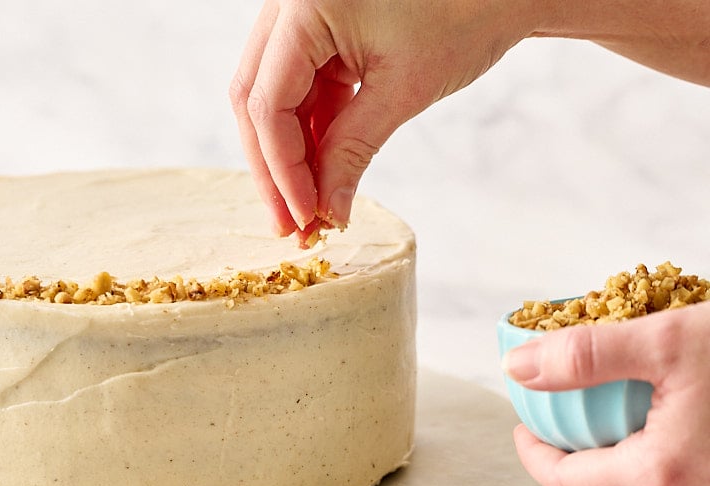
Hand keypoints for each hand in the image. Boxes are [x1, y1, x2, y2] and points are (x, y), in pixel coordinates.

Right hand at [230, 0, 534, 240]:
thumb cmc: (467, 13)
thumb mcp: (403, 89)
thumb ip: (352, 150)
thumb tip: (325, 211)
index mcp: (304, 6)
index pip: (268, 101)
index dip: (282, 167)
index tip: (303, 214)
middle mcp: (289, 6)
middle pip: (257, 101)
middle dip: (274, 168)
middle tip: (289, 225)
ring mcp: (301, 21)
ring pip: (274, 102)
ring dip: (291, 159)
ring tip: (309, 212)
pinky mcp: (320, 36)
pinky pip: (302, 95)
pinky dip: (312, 139)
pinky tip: (321, 180)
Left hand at [504, 301, 709, 485]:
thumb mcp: (670, 339)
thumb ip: (586, 355)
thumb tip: (518, 366)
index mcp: (667, 474)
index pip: (568, 484)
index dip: (534, 454)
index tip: (524, 424)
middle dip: (567, 470)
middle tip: (555, 429)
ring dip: (611, 478)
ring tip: (601, 428)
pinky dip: (654, 476)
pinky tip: (657, 431)